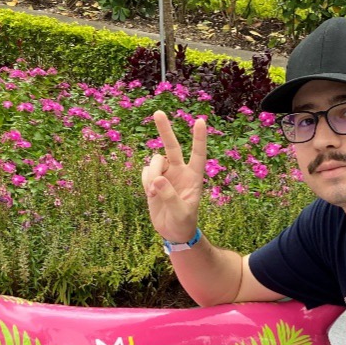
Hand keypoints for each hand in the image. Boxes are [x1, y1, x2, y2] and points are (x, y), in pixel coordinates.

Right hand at [141, 110, 206, 244]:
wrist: (173, 232)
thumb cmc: (183, 222)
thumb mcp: (181, 212)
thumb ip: (170, 196)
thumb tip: (157, 179)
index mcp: (194, 177)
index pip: (198, 154)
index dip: (199, 138)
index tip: (200, 121)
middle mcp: (180, 171)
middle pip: (172, 146)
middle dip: (165, 130)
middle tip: (158, 112)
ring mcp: (165, 175)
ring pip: (154, 162)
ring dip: (151, 175)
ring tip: (153, 195)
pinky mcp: (153, 180)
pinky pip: (145, 172)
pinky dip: (145, 181)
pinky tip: (150, 195)